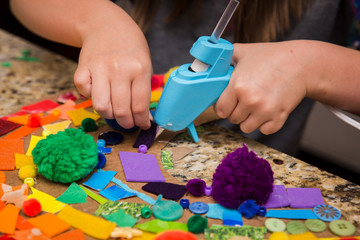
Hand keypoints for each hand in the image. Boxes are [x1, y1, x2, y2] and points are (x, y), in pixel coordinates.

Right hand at [74, 8, 151, 129]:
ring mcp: (99, 68)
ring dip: (109, 116)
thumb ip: (143, 90)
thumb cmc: (130, 48)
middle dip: (126, 123)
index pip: (140, 106)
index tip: (142, 125)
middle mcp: (119, 69)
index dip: (141, 121)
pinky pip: (84, 93)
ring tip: (115, 113)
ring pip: (101, 106)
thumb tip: (144, 118)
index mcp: (139, 69)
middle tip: (128, 123)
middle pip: (121, 110)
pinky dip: (91, 98)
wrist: (106, 25)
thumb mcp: (145, 65)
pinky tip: (100, 93)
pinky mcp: (82, 68)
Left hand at [215, 41, 310, 134]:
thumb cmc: (271, 56)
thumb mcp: (243, 51)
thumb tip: (208, 63)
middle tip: (245, 99)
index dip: (223, 105)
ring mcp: (265, 111)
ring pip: (246, 128)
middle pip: (232, 119)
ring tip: (255, 105)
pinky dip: (265, 124)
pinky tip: (267, 110)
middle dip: (236, 110)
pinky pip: (264, 131)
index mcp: (238, 86)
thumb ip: (224, 58)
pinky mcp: (279, 118)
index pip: (220, 110)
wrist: (301, 64)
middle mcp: (250, 101)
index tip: (229, 101)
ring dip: (249, 119)